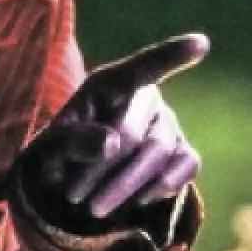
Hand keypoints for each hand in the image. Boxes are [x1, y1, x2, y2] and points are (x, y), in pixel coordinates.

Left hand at [17, 33, 207, 231]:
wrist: (74, 185)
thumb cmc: (58, 155)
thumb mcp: (50, 149)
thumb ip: (72, 141)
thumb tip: (113, 143)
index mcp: (109, 83)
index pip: (144, 66)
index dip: (173, 54)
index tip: (202, 43)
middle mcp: (145, 96)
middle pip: (133, 134)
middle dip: (104, 171)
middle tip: (76, 198)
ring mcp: (168, 122)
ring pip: (159, 153)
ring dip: (126, 186)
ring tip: (94, 207)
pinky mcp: (183, 151)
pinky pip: (186, 165)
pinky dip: (162, 186)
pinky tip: (138, 200)